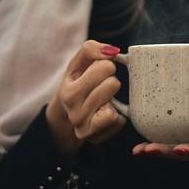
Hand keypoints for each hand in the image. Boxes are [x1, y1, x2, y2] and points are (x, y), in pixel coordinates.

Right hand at [46, 40, 125, 155]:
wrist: (67, 111)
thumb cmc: (78, 81)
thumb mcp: (78, 62)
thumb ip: (92, 49)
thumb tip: (112, 51)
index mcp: (69, 93)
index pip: (106, 67)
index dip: (106, 66)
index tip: (97, 72)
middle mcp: (75, 115)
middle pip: (113, 85)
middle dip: (111, 81)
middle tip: (100, 86)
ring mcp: (86, 130)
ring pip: (115, 107)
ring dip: (114, 99)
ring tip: (102, 99)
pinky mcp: (98, 139)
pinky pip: (120, 121)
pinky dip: (118, 115)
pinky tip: (106, 111)